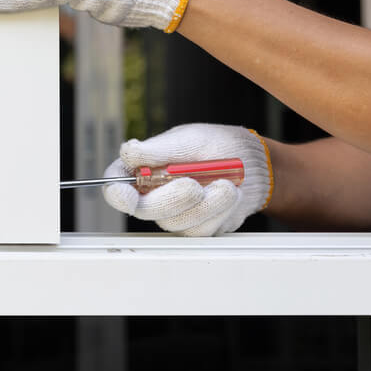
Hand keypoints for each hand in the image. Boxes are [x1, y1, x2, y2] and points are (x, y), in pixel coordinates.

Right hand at [102, 124, 273, 235]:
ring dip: (205, 204)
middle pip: (144, 209)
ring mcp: (175, 214)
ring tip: (226, 184)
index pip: (116, 185)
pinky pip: (201, 230)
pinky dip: (219, 211)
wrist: (254, 164)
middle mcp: (153, 195)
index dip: (116, 193)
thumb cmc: (217, 145)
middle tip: (192, 184)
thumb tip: (128, 152)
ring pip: (176, 222)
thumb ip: (157, 150)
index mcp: (142, 170)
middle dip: (171, 198)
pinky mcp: (197, 228)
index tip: (124, 194)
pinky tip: (229, 194)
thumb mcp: (188, 140)